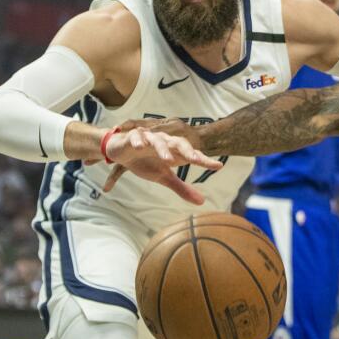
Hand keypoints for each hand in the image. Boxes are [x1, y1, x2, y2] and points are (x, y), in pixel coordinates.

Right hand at [102, 127, 221, 201]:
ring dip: (163, 149)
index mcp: (174, 151)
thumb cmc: (145, 161)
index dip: (204, 160)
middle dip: (187, 151)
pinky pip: (135, 137)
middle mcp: (164, 142)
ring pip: (157, 140)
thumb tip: (202, 202)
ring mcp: (148, 138)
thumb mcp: (163, 177)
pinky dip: (138, 141)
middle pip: (178, 143)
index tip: (218, 166)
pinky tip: (140, 147)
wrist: (121, 152)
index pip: (191, 155)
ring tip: (167, 161)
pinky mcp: (132, 138)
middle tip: (196, 160)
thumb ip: (181, 188)